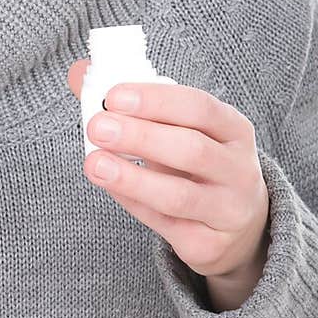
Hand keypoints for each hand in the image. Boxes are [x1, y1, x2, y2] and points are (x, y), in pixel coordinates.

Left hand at [67, 59, 269, 302]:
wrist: (237, 226)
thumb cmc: (197, 164)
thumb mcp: (178, 129)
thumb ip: (131, 103)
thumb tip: (78, 73)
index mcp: (234, 130)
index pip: (200, 107)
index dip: (156, 101)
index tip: (113, 96)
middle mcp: (239, 170)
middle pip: (191, 149)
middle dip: (140, 136)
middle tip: (97, 126)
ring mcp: (228, 210)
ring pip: (178, 195)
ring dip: (131, 178)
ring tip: (93, 163)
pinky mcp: (209, 244)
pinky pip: (164, 223)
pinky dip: (133, 202)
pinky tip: (109, 185)